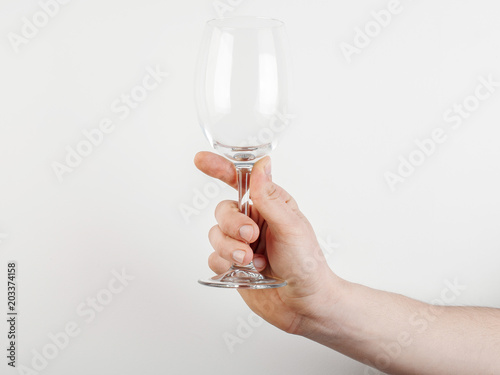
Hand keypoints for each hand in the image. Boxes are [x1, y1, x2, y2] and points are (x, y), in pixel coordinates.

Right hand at [194, 151, 343, 334]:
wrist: (303, 304)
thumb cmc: (307, 264)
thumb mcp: (290, 227)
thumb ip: (270, 198)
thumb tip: (262, 164)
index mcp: (270, 204)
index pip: (241, 181)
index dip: (219, 168)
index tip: (201, 160)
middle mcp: (253, 221)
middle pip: (223, 210)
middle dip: (233, 225)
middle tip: (251, 237)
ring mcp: (241, 243)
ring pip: (215, 235)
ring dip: (231, 249)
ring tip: (253, 261)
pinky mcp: (232, 264)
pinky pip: (213, 258)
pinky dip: (227, 265)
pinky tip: (249, 272)